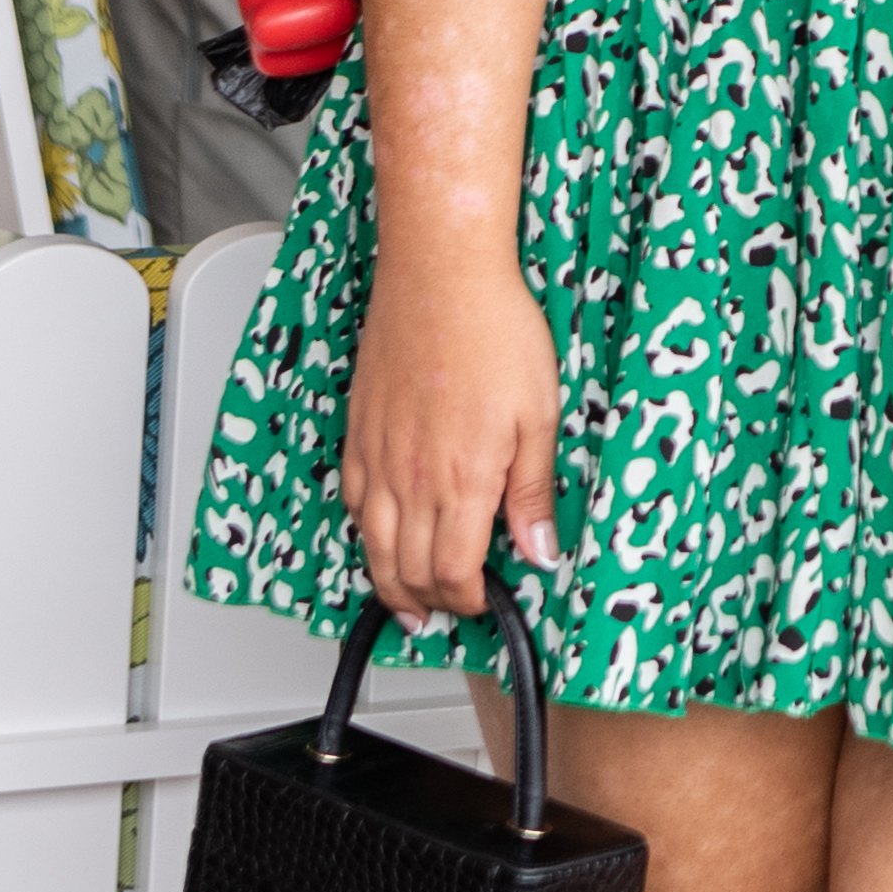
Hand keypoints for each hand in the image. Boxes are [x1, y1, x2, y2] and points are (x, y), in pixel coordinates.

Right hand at [342, 249, 559, 625]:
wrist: (440, 276)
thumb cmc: (493, 331)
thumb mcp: (539, 418)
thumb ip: (533, 494)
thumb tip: (539, 551)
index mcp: (461, 480)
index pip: (454, 573)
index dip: (467, 601)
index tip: (483, 604)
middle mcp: (411, 477)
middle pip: (407, 570)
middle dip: (428, 604)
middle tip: (446, 614)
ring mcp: (378, 456)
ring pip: (372, 544)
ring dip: (389, 582)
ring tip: (407, 602)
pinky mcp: (359, 433)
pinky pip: (353, 502)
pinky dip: (365, 534)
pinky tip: (377, 537)